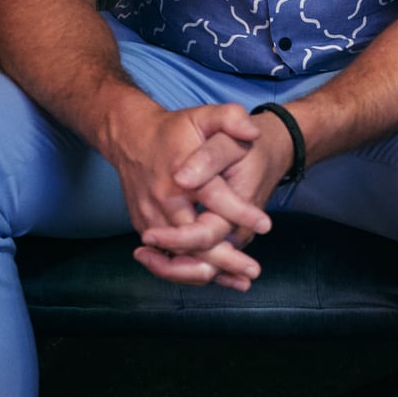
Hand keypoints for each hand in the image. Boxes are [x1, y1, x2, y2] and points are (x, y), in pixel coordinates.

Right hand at [101, 101, 269, 291]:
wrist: (131, 138)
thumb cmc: (175, 130)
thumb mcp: (203, 115)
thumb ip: (229, 118)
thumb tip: (252, 131)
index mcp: (181, 170)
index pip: (213, 196)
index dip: (240, 212)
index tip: (266, 224)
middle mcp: (163, 198)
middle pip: (193, 236)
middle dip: (224, 257)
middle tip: (253, 270)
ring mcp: (150, 216)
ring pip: (178, 254)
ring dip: (208, 271)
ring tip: (240, 281)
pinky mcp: (144, 227)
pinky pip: (166, 257)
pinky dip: (189, 271)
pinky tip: (216, 278)